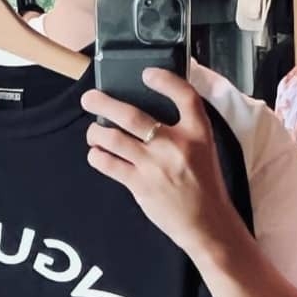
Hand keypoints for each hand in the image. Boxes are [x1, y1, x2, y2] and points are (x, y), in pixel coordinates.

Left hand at [81, 69, 237, 255]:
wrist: (206, 223)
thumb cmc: (204, 186)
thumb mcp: (204, 150)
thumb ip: (183, 131)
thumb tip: (148, 115)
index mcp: (199, 132)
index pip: (184, 95)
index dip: (164, 80)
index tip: (147, 73)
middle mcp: (175, 144)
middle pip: (132, 114)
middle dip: (104, 103)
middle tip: (89, 98)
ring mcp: (155, 164)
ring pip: (113, 138)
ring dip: (96, 132)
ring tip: (92, 132)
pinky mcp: (140, 184)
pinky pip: (108, 164)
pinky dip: (97, 156)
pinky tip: (96, 154)